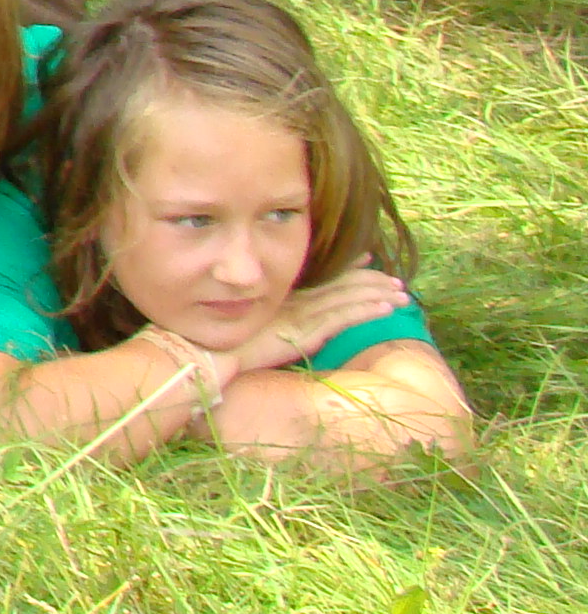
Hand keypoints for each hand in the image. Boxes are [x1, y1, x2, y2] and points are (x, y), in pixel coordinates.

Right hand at [227, 264, 414, 377]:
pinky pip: (343, 318)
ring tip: (403, 294)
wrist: (210, 354)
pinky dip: (366, 310)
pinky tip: (387, 308)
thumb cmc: (225, 344)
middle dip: (372, 282)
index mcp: (284, 299)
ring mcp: (301, 315)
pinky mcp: (305, 332)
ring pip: (347, 299)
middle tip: (397, 281)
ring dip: (378, 295)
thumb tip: (284, 321)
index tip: (369, 260)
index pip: (323, 280)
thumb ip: (270, 319)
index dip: (349, 270)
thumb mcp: (250, 326)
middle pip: (341, 286)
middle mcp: (295, 302)